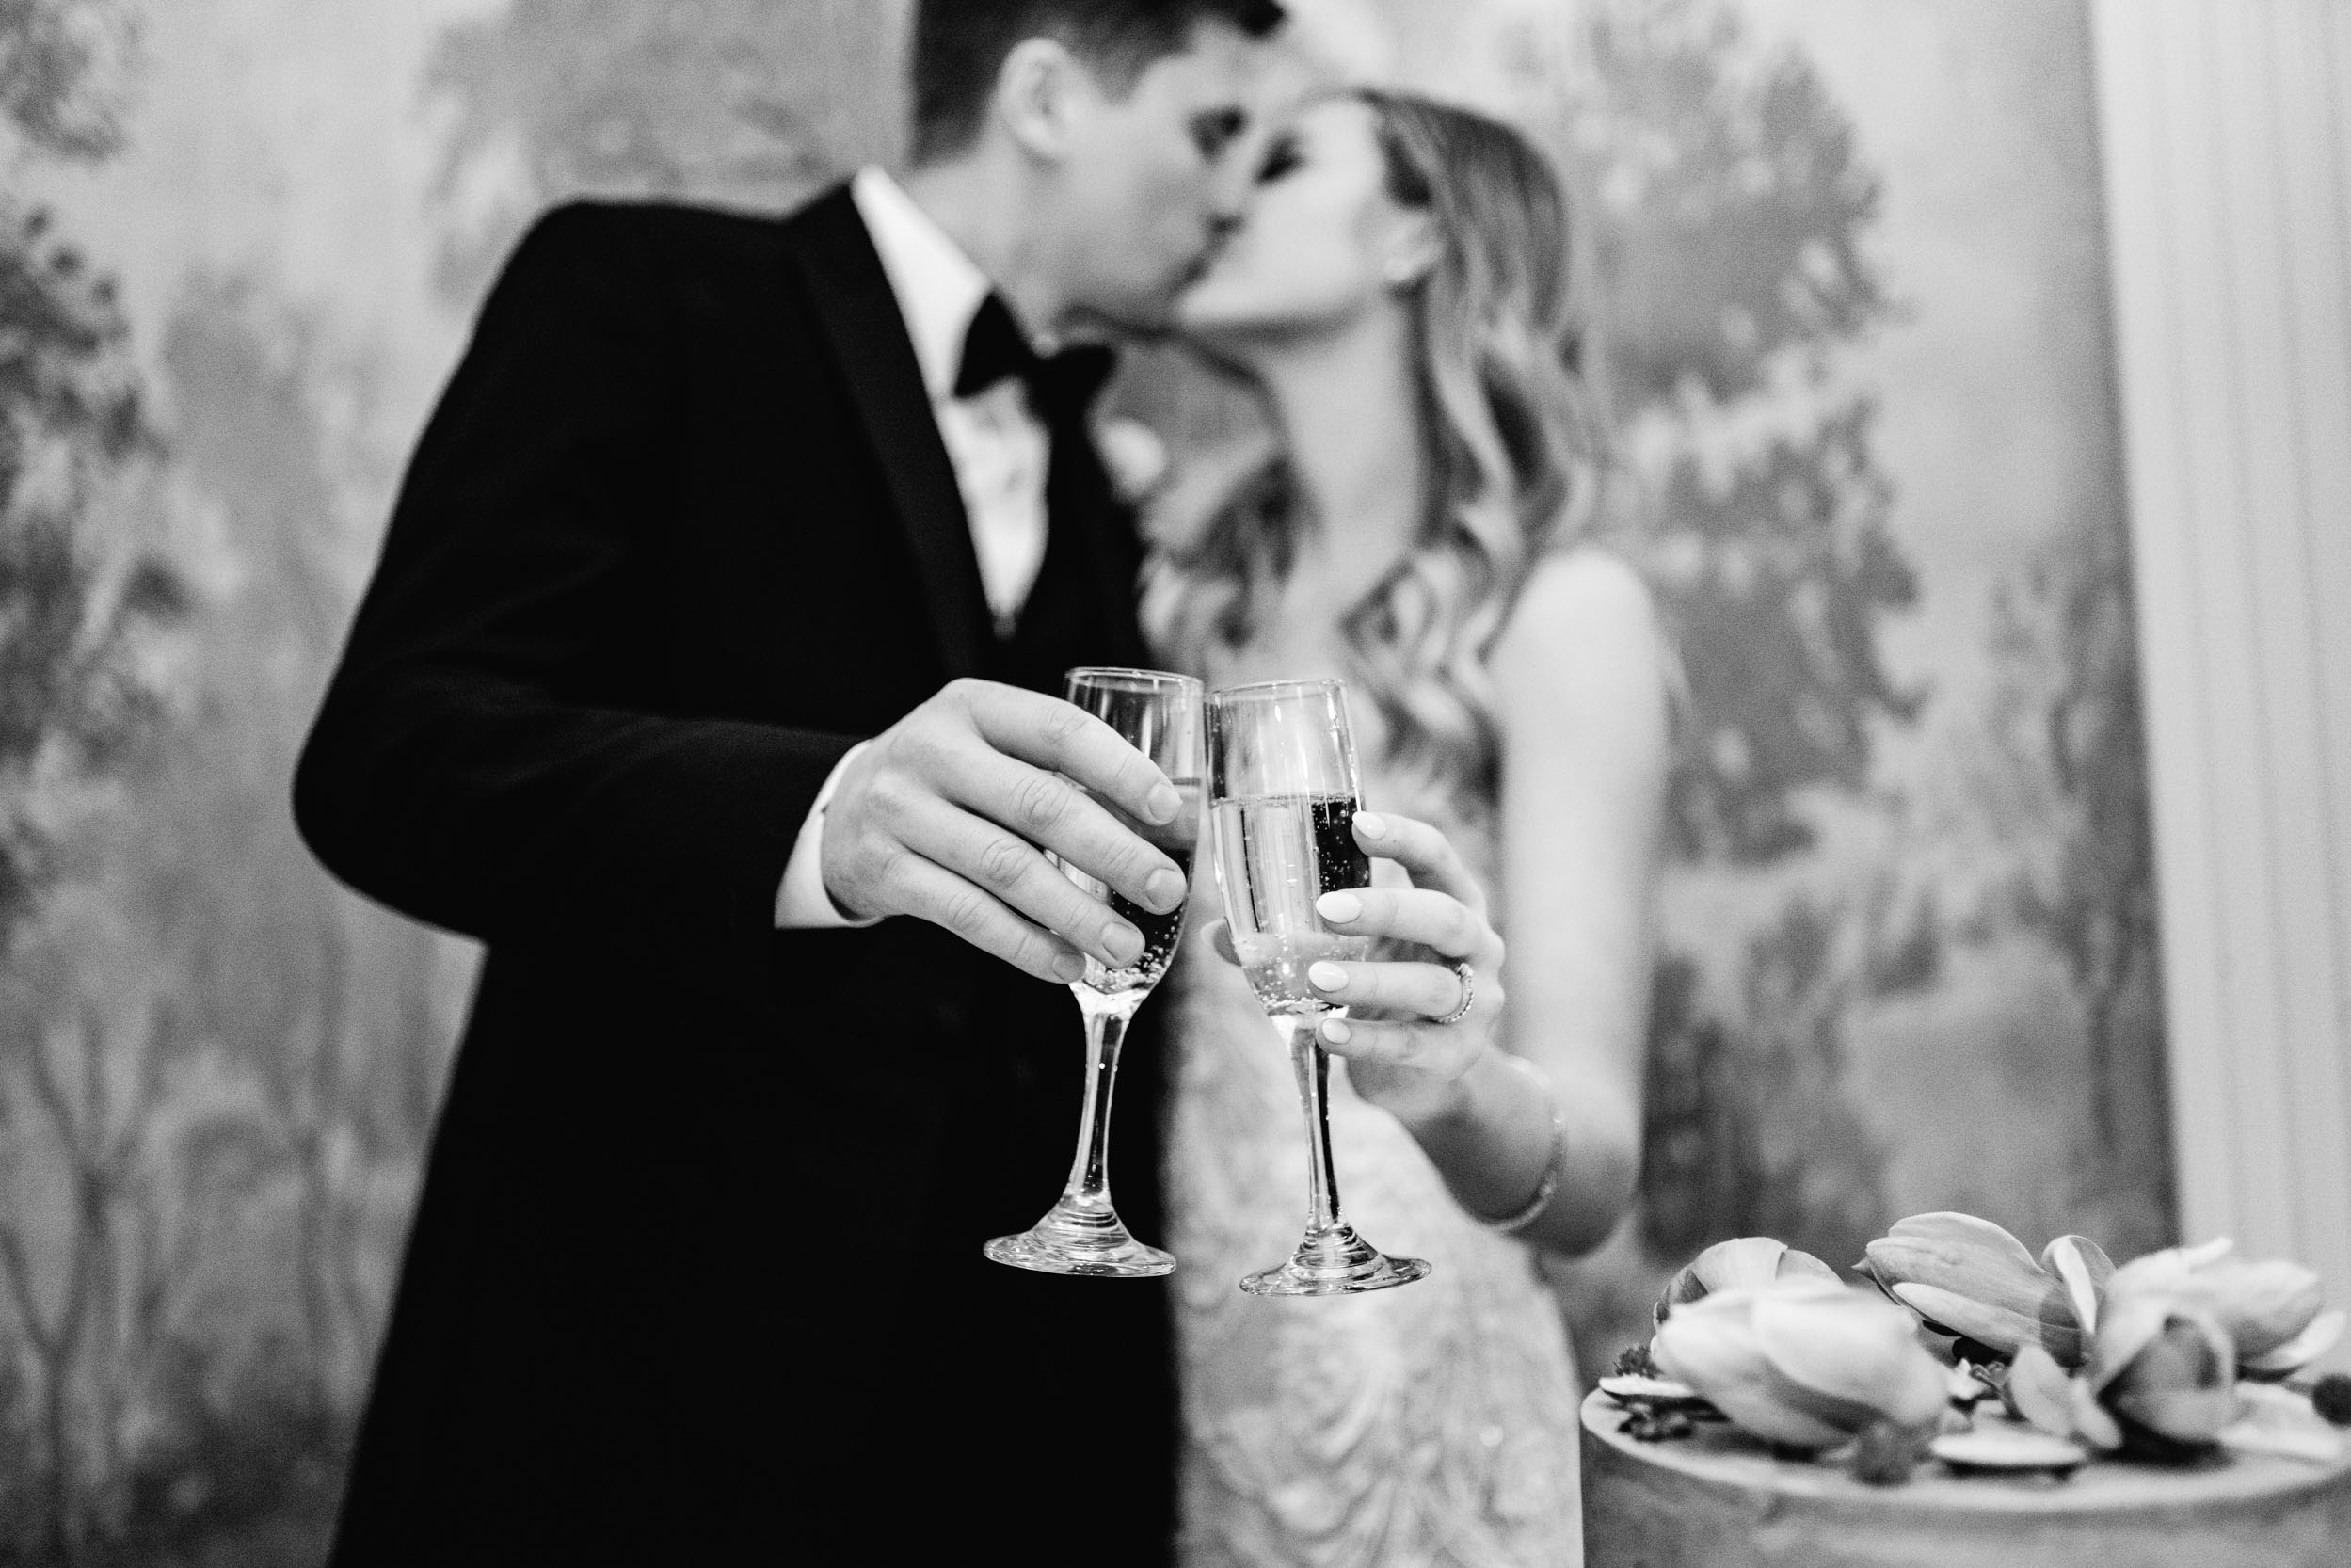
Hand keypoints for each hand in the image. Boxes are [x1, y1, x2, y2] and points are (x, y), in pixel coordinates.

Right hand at [821, 679, 1188, 983]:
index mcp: (972, 706)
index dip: (1119, 770)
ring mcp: (900, 811)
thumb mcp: (989, 745)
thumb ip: (1058, 770)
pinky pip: (967, 915)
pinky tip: (1067, 965)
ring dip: (1075, 913)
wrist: (842, 811)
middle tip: (1165, 890)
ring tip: (1124, 944)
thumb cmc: (950, 778)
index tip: (1169, 811)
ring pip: (1005, 868)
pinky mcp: (884, 872)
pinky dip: (1025, 945)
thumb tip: (1167, 826)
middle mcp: (931, 750)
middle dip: (1113, 853)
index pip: (1059, 730)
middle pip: (1038, 805)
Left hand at [1208, 811, 1505, 1122]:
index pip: (1438, 857)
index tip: (1358, 824)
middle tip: (1327, 910)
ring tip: (1318, 978)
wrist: (1428, 1077)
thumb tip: (1218, 934)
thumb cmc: (1388, 993)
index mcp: (1453, 903)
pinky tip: (1327, 1031)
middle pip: (1445, 918)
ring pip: (1431, 985)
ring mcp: (1473, 1005)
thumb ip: (1296, 940)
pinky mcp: (1455, 1056)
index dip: (1404, 839)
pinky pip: (1411, 1045)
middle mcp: (1475, 948)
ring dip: (1372, 979)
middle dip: (1387, 910)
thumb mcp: (1355, 954)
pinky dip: (1367, 1039)